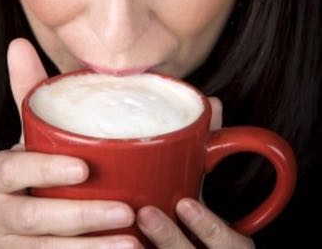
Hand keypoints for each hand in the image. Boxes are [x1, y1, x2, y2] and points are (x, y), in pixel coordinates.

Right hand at [0, 38, 138, 247]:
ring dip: (90, 248)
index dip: (45, 169)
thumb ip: (30, 92)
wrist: (30, 222)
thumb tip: (17, 42)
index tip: (84, 169)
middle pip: (32, 217)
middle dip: (80, 216)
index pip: (13, 169)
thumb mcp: (35, 133)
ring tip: (132, 241)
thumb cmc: (39, 168)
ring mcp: (8, 244)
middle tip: (125, 210)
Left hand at [136, 97, 254, 248]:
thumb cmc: (192, 219)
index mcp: (227, 246)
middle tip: (146, 212)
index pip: (229, 245)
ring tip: (128, 223)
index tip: (186, 203)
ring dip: (152, 245)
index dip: (210, 228)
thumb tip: (213, 103)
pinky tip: (108, 243)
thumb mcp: (206, 186)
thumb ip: (214, 148)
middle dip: (170, 239)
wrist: (186, 248)